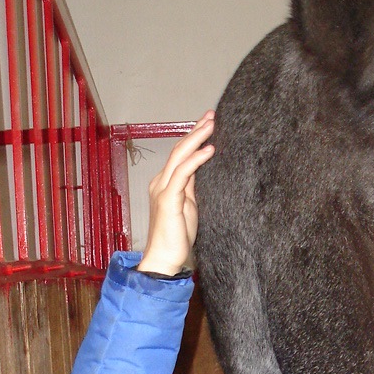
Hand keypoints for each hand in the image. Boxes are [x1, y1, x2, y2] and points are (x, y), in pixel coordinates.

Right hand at [138, 111, 214, 274]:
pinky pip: (183, 173)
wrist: (164, 258)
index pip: (181, 154)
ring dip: (197, 138)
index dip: (194, 137)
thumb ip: (191, 187)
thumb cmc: (177, 237)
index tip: (208, 123)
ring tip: (211, 124)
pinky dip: (196, 159)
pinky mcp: (168, 199)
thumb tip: (201, 169)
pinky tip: (210, 149)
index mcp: (166, 183)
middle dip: (196, 130)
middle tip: (211, 115)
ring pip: (180, 156)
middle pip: (179, 149)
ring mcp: (163, 189)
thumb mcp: (189, 206)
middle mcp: (161, 182)